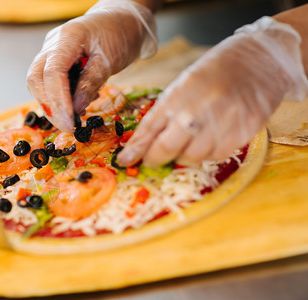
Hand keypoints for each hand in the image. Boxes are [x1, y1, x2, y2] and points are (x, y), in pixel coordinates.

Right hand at [27, 0, 156, 132]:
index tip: (68, 123)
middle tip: (68, 127)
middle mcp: (53, 44)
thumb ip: (91, 83)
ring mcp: (51, 52)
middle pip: (36, 79)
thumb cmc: (120, 34)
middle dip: (50, 106)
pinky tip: (77, 105)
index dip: (57, 101)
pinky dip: (60, 98)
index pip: (52, 73)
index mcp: (67, 38)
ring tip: (75, 118)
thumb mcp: (110, 60)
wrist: (123, 20)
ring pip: (39, 83)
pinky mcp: (57, 62)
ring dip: (53, 105)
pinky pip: (50, 83)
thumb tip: (76, 109)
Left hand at [117, 16, 307, 167]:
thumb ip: (166, 111)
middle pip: (167, 148)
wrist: (262, 58)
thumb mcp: (185, 83)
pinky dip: (207, 154)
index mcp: (180, 92)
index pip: (150, 127)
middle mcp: (199, 108)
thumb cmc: (217, 69)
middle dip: (156, 158)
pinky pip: (217, 156)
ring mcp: (222, 121)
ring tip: (186, 145)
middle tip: (153, 160)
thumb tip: (145, 141)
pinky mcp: (244, 131)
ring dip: (183, 156)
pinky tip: (208, 142)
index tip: (124, 160)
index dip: (135, 148)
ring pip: (192, 157)